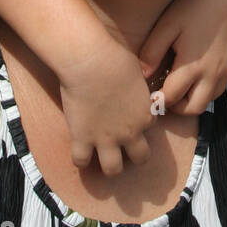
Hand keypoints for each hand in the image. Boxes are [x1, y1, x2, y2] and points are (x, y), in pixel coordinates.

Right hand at [59, 38, 152, 173]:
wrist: (91, 62)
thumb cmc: (115, 57)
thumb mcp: (136, 71)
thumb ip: (137, 86)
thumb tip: (134, 82)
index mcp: (145, 114)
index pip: (148, 126)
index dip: (138, 121)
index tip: (127, 114)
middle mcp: (130, 132)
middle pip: (141, 158)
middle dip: (134, 154)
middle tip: (121, 145)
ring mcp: (106, 139)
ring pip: (113, 169)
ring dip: (109, 165)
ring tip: (100, 155)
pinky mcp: (82, 138)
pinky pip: (81, 162)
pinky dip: (80, 159)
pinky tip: (78, 149)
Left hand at [140, 0, 226, 115]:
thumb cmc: (192, 3)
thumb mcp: (166, 25)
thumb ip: (152, 53)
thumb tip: (143, 75)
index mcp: (192, 66)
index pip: (171, 98)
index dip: (157, 101)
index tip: (148, 97)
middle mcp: (213, 72)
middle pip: (194, 108)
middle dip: (177, 106)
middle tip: (164, 94)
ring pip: (210, 99)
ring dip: (194, 97)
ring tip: (180, 83)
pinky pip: (222, 83)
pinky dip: (208, 85)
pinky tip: (198, 68)